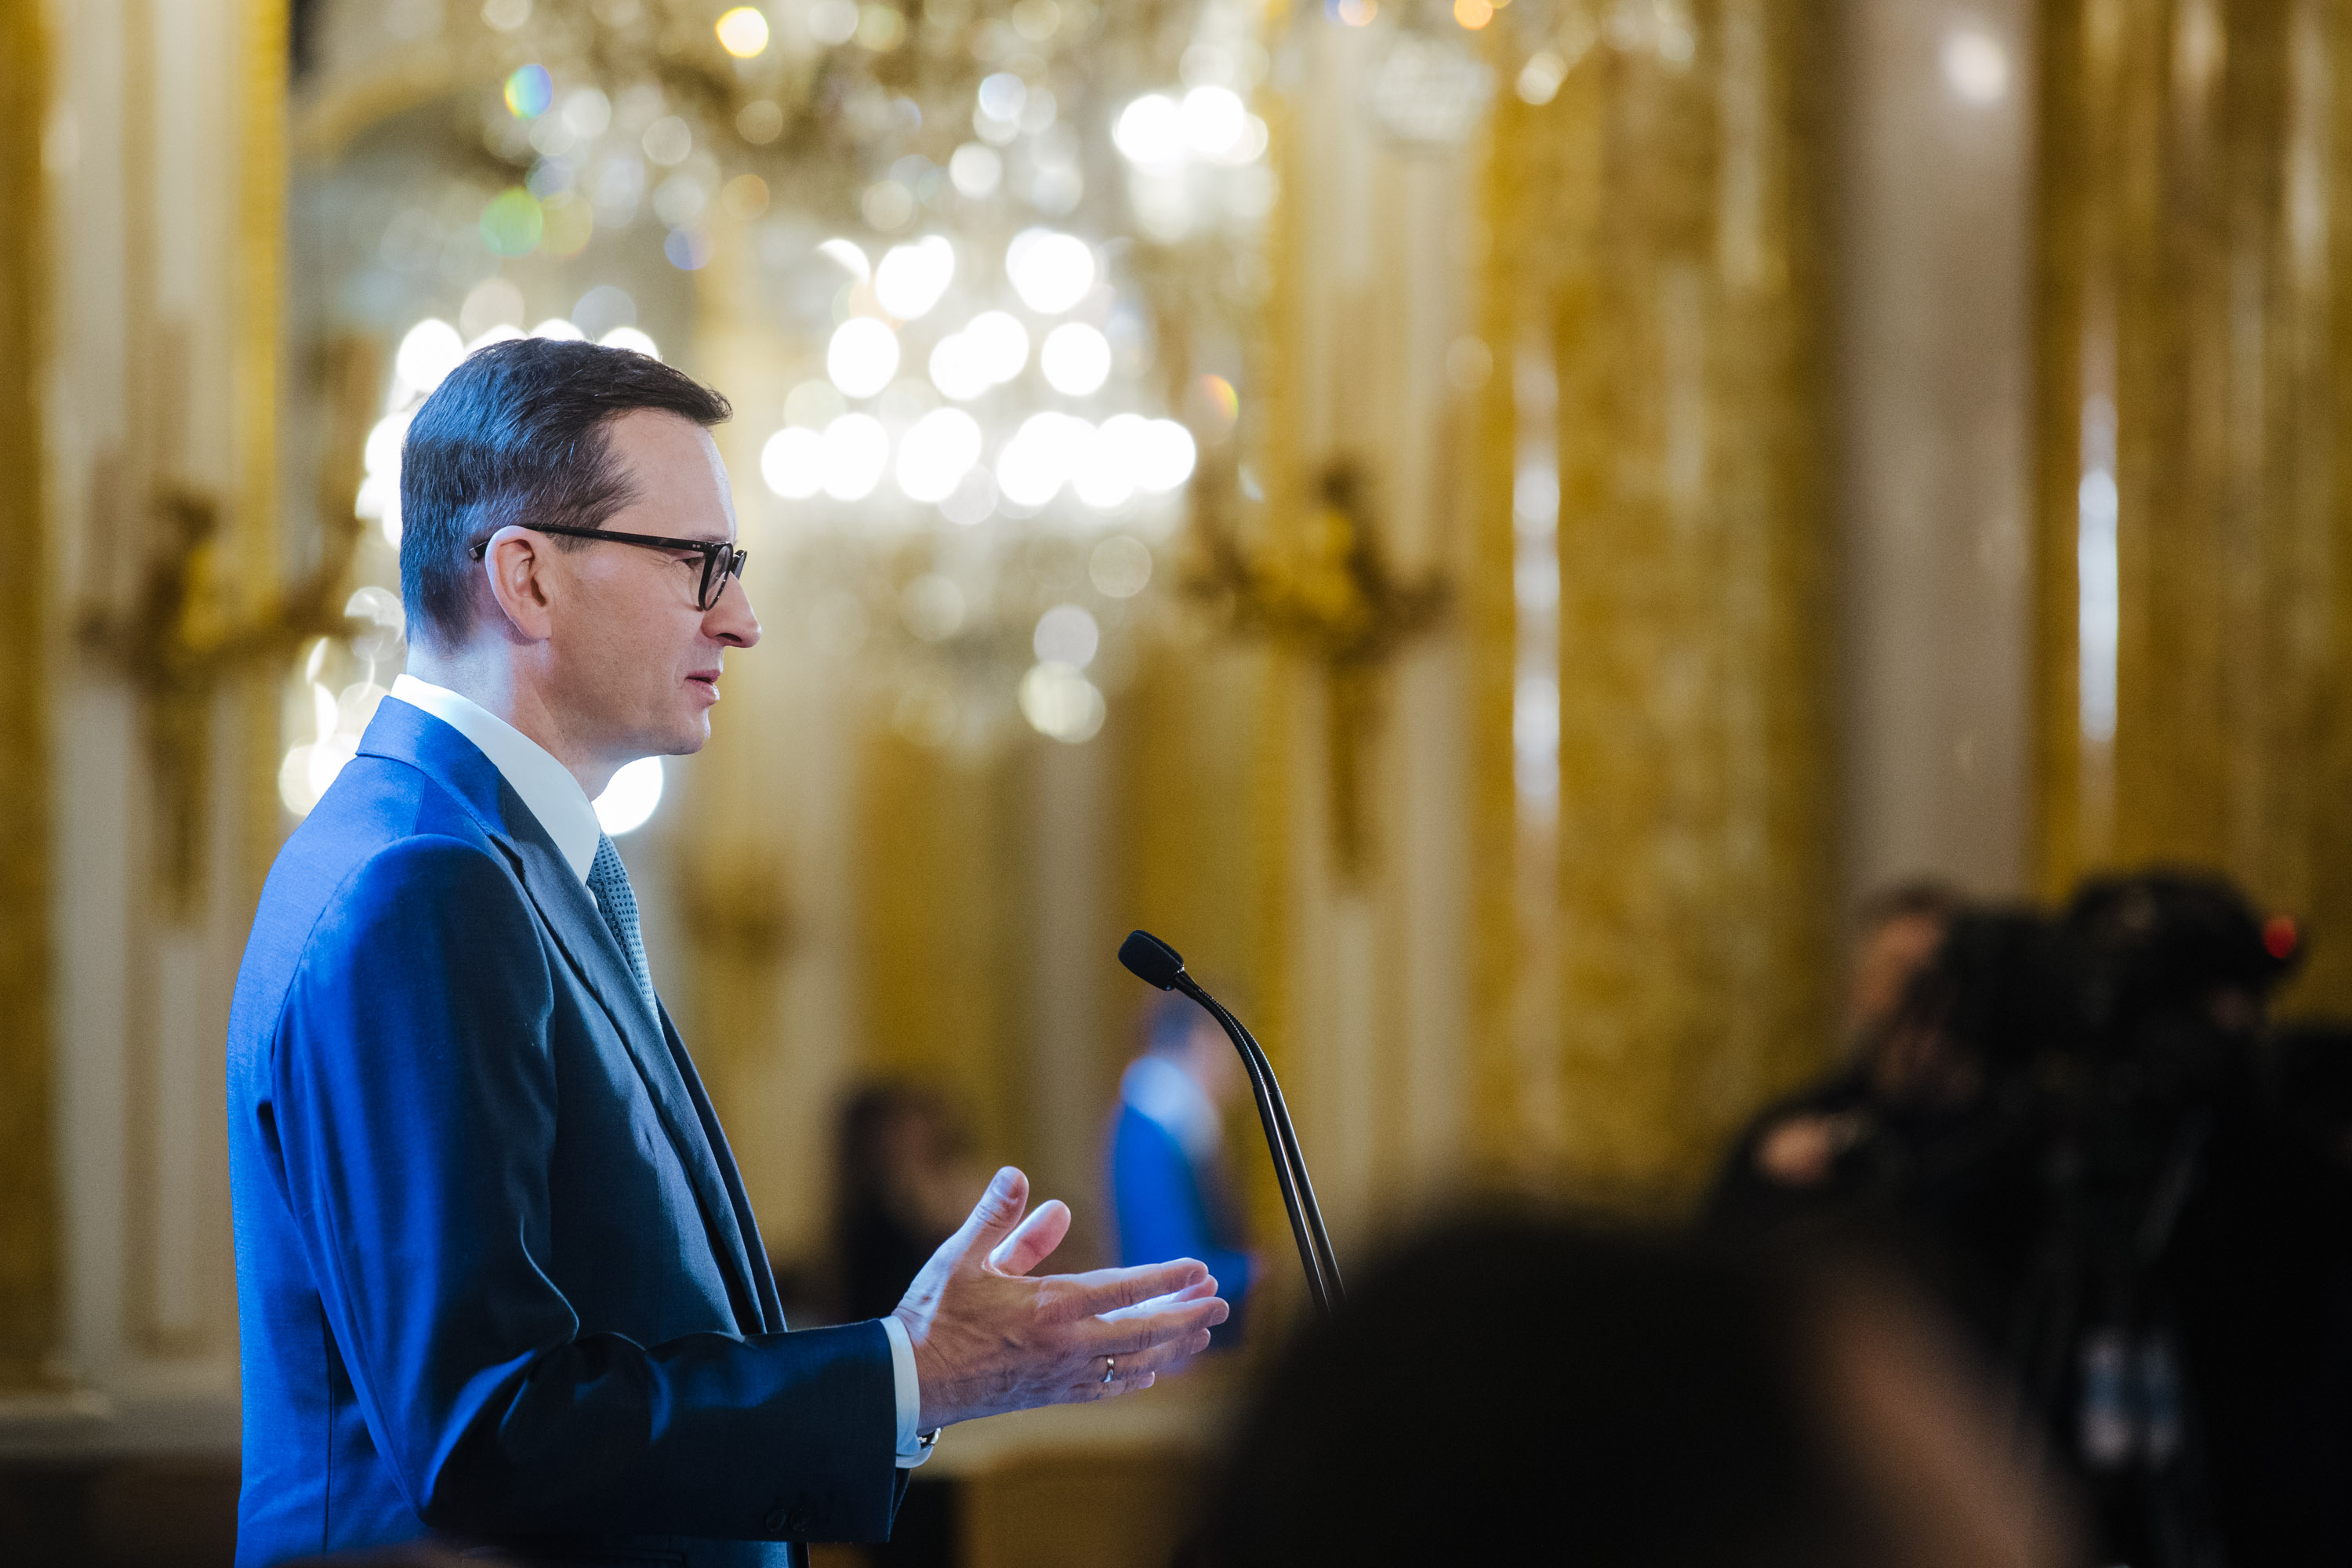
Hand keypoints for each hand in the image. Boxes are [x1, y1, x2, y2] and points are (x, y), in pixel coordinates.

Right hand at [891, 1166, 1228, 1429]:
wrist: (912, 1382)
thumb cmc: (935, 1315)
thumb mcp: (961, 1256)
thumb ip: (998, 1217)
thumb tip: (1019, 1176)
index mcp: (1050, 1307)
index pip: (1125, 1290)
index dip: (1167, 1279)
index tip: (1199, 1269)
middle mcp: (1066, 1346)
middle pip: (1144, 1332)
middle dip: (1187, 1317)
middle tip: (1223, 1304)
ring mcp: (1063, 1375)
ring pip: (1134, 1363)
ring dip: (1172, 1347)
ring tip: (1202, 1334)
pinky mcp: (1053, 1394)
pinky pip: (1109, 1387)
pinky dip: (1138, 1375)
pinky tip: (1152, 1370)